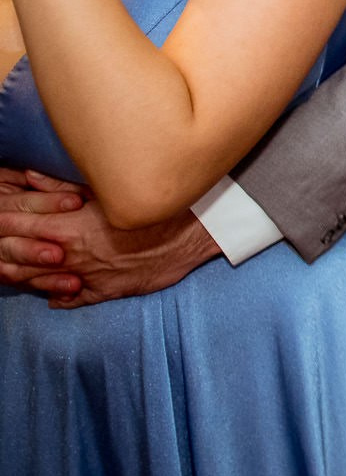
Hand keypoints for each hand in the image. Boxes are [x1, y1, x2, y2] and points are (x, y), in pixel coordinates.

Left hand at [0, 168, 218, 307]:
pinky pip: (72, 299)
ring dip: (25, 275)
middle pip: (25, 259)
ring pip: (42, 282)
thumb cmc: (155, 207)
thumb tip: (28, 176)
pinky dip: (57, 296)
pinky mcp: (107, 292)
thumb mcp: (105, 192)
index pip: (21, 229)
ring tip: (11, 270)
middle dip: (5, 252)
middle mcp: (73, 258)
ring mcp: (89, 278)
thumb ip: (61, 187)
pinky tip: (51, 294)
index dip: (2, 224)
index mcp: (69, 230)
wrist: (196, 234)